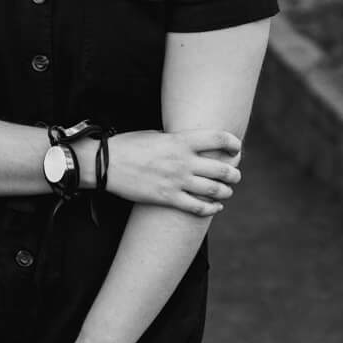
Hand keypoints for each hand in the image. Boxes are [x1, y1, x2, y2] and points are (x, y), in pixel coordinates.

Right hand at [96, 129, 242, 215]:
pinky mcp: (167, 198)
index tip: (236, 148)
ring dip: (225, 192)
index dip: (233, 144)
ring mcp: (176, 181)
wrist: (105, 164)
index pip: (218, 139)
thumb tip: (191, 144)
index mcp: (180, 140)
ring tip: (226, 192)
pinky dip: (210, 209)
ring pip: (214, 190)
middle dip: (234, 174)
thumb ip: (176, 140)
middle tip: (235, 175)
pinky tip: (214, 208)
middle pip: (222, 168)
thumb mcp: (155, 134)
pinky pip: (197, 207)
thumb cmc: (128, 145)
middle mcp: (183, 161)